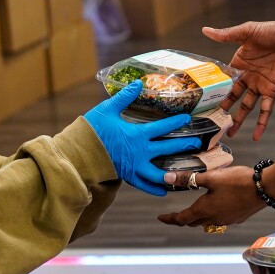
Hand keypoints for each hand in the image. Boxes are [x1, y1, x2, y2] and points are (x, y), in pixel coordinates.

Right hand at [82, 81, 199, 196]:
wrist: (77, 154)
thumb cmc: (91, 130)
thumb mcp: (107, 110)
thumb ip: (124, 97)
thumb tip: (137, 83)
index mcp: (137, 135)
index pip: (162, 128)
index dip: (176, 123)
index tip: (188, 119)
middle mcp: (140, 153)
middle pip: (167, 148)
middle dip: (184, 145)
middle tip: (197, 143)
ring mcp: (135, 167)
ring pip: (160, 172)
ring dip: (176, 171)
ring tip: (188, 170)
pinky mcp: (127, 177)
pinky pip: (145, 185)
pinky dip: (156, 188)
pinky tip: (165, 190)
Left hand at [157, 166, 266, 227]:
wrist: (266, 188)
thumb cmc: (238, 181)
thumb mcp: (212, 177)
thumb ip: (190, 178)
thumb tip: (167, 178)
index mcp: (205, 209)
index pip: (181, 219)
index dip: (169, 219)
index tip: (161, 217)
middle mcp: (214, 218)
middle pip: (193, 222)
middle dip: (182, 219)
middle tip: (175, 215)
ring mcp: (227, 220)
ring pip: (207, 222)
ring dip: (198, 218)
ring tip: (195, 209)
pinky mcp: (237, 218)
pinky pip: (220, 219)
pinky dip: (213, 214)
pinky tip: (217, 205)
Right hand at [204, 21, 274, 139]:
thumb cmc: (274, 31)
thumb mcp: (247, 31)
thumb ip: (227, 35)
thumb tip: (206, 30)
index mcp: (239, 63)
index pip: (224, 80)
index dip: (214, 91)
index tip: (203, 102)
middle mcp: (248, 76)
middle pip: (233, 96)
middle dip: (223, 109)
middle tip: (212, 121)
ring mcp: (260, 85)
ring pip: (247, 106)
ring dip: (239, 120)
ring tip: (229, 133)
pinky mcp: (273, 90)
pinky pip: (266, 109)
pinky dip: (261, 122)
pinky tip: (256, 136)